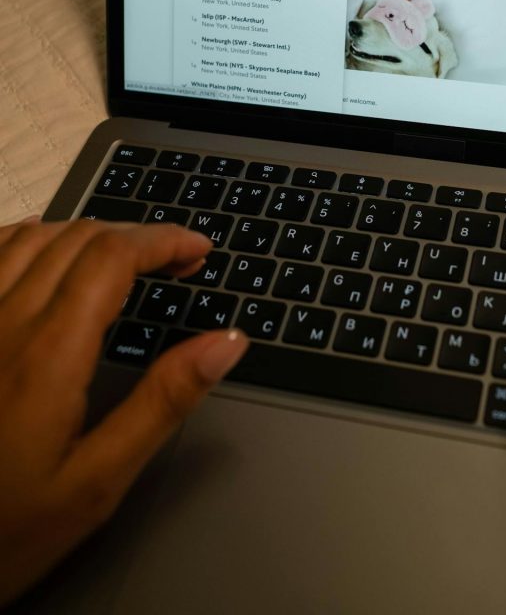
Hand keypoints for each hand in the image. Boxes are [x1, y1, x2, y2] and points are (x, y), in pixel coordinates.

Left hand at [0, 218, 247, 604]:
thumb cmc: (5, 529)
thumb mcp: (97, 480)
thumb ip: (163, 402)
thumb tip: (225, 344)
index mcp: (50, 354)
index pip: (114, 255)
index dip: (164, 239)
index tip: (198, 251)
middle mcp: (5, 322)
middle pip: (79, 237)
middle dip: (137, 236)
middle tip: (176, 261)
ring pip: (33, 236)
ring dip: (88, 233)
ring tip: (124, 256)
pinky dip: (29, 237)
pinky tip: (45, 248)